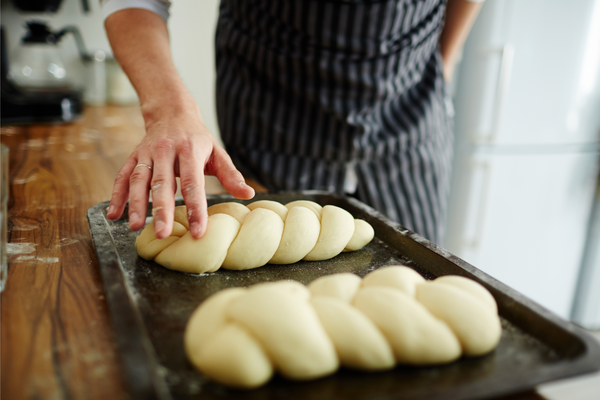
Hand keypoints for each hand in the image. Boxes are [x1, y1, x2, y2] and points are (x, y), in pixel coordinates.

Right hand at [106, 102, 254, 238]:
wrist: (172, 111)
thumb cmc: (198, 138)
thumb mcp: (217, 152)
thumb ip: (231, 175)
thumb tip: (248, 194)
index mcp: (190, 151)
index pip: (193, 184)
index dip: (196, 209)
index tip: (198, 231)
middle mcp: (166, 151)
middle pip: (163, 184)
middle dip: (161, 210)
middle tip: (162, 234)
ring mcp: (147, 153)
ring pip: (139, 180)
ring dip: (135, 204)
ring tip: (135, 226)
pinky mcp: (133, 157)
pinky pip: (122, 177)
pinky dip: (117, 196)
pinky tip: (114, 215)